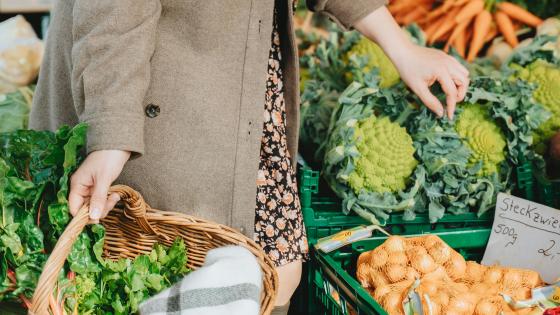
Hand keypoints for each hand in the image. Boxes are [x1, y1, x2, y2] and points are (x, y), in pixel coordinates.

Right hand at [69, 150, 130, 222]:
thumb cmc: (108, 158)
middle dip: (99, 209)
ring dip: (106, 205)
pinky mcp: (99, 187)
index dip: (84, 216)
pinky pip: (101, 199)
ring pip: (95, 205)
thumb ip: (98, 198)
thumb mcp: (104, 179)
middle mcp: (81, 187)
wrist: (119, 145)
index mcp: (77, 185)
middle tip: (111, 202)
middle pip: (85, 209)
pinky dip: (108, 200)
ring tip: (115, 196)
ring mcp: (90, 188)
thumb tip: (93, 218)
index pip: (74, 208)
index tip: (97, 219)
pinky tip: (116, 195)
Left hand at [354, 6, 469, 119]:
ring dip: (460, 85)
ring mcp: (448, 58)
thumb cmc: (408, 70)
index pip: (452, 92)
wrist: (403, 51)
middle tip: (450, 103)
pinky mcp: (446, 56)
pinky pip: (458, 67)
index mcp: (441, 71)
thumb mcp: (418, 88)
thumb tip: (441, 113)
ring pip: (464, 73)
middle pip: (464, 82)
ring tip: (449, 93)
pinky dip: (457, 76)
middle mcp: (448, 63)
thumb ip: (430, 101)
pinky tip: (446, 82)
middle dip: (459, 94)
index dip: (451, 106)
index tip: (448, 116)